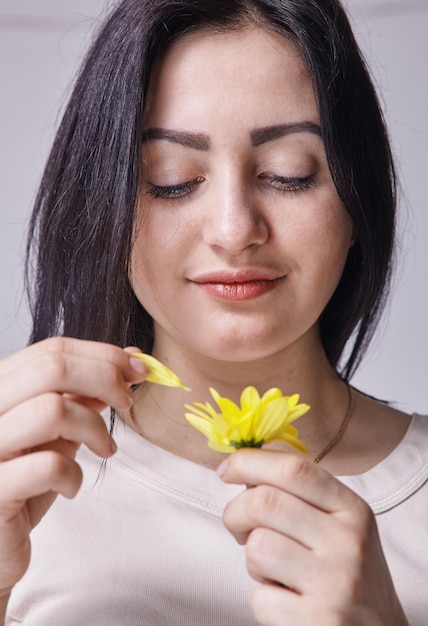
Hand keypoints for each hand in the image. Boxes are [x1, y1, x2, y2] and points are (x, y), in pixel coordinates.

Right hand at [0, 337, 146, 596]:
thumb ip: (83, 394)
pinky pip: (47, 465)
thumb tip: (131, 358)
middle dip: (105, 378)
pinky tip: (71, 486)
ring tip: (105, 450)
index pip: (52, 350)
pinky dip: (73, 474)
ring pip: (52, 410)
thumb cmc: (25, 481)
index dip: (103, 355)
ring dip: (94, 428)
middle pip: (52, 368)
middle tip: (128, 402)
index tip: (138, 368)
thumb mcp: (57, 430)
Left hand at [219, 450, 408, 625]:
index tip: (227, 469)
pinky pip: (260, 598)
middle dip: (235, 512)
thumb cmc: (349, 575)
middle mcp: (348, 541)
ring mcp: (336, 583)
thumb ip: (300, 496)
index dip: (250, 462)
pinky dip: (264, 600)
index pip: (294, 469)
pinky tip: (288, 602)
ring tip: (273, 571)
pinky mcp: (318, 620)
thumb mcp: (340, 526)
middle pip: (264, 502)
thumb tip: (242, 470)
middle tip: (238, 528)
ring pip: (257, 547)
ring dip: (252, 559)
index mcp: (352, 509)